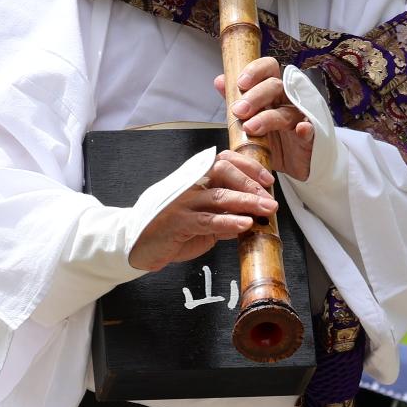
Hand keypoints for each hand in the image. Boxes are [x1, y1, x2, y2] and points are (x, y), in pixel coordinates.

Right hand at [127, 150, 278, 271]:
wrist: (135, 246)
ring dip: (247, 201)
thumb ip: (222, 220)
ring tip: (266, 209)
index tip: (267, 180)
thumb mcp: (200, 225)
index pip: (223, 160)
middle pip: (223, 171)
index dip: (248, 167)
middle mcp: (188, 186)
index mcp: (193, 181)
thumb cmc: (168, 233)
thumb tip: (248, 220)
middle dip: (251, 183)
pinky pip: (208, 219)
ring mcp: (181, 203)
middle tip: (270, 200)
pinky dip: (229, 220)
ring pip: (219, 195)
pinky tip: (245, 224)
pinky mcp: (177, 223)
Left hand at [215, 57, 313, 180]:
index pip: (269, 69)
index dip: (255, 71)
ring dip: (268, 117)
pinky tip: (300, 129)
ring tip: (250, 128)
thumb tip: (220, 81)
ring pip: (287, 111)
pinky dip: (306, 129)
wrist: (282, 168)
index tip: (240, 83)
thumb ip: (235, 100)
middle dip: (255, 96)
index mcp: (272, 92)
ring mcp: (300, 118)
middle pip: (276, 87)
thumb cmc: (267, 139)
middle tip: (239, 111)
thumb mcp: (247, 119)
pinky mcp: (309, 138)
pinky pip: (311, 131)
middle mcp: (287, 101)